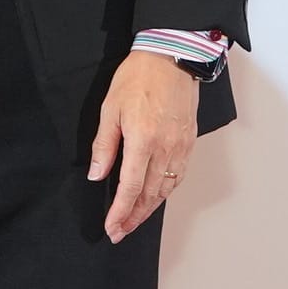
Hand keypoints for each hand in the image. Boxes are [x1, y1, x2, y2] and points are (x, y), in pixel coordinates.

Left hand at [88, 49, 205, 241]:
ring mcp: (180, 146)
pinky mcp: (189, 142)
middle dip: (134, 217)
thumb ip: (105, 145)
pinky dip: (166, 191)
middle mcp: (165, 148)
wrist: (172, 56)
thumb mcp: (110, 108)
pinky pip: (178, 175)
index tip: (111, 227)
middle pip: (150, 194)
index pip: (131, 187)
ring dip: (150, 209)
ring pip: (166, 188)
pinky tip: (157, 197)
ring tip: (135, 220)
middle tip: (120, 232)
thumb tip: (98, 176)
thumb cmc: (138, 78)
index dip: (121, 211)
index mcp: (143, 140)